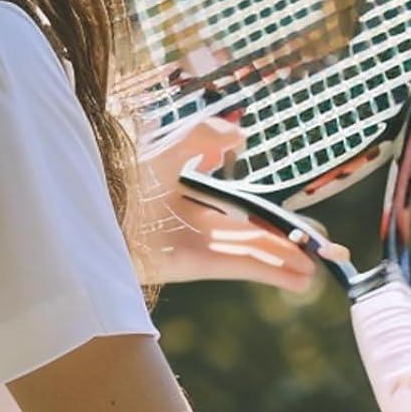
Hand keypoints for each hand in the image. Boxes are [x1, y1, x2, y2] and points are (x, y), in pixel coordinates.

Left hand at [127, 115, 348, 290]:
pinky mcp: (189, 263)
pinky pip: (237, 265)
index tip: (301, 229)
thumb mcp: (166, 144)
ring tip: (316, 274)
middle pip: (251, 237)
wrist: (87, 205)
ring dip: (283, 263)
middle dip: (287, 246)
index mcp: (189, 197)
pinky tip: (295, 277)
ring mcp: (193, 245)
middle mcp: (194, 225)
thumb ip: (203, 134)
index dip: (272, 221)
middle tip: (323, 254)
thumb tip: (241, 137)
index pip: (240, 212)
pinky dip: (268, 271)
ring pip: (249, 254)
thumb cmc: (118, 174)